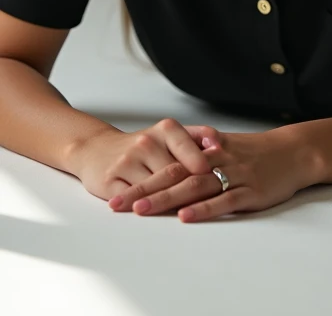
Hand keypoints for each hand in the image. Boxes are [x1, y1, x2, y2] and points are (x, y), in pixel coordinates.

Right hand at [68, 118, 221, 200]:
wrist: (98, 150)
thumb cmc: (142, 146)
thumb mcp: (168, 134)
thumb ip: (196, 136)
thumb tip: (220, 144)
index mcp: (164, 130)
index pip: (186, 148)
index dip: (199, 162)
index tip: (211, 173)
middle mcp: (145, 143)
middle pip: (173, 171)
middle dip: (189, 189)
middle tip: (207, 202)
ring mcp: (127, 162)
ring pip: (154, 187)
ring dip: (170, 202)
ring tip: (186, 214)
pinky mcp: (111, 182)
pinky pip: (133, 198)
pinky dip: (146, 208)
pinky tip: (155, 215)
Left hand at [108, 125, 317, 220]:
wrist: (294, 151)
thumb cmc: (259, 151)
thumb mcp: (227, 144)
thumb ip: (200, 151)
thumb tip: (172, 158)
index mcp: (208, 150)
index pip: (168, 164)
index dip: (142, 178)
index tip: (116, 190)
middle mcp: (216, 161)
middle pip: (174, 175)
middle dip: (144, 190)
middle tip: (117, 205)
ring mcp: (233, 176)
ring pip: (195, 187)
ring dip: (166, 199)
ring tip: (141, 210)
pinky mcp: (250, 192)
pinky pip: (224, 200)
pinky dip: (204, 208)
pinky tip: (186, 216)